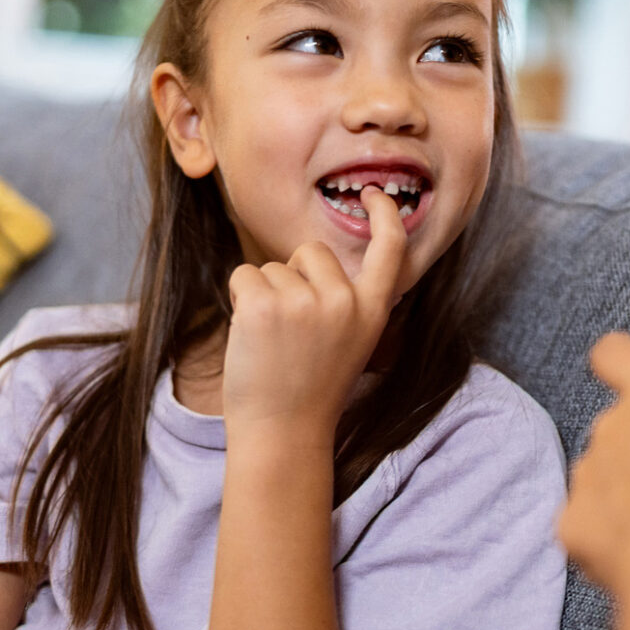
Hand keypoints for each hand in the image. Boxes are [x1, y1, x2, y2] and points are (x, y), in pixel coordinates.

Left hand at [222, 186, 406, 438]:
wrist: (282, 434)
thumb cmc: (309, 390)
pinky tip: (250, 336)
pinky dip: (238, 300)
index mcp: (372, 311)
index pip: (391, 248)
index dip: (385, 215)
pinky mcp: (264, 305)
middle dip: (295, 277)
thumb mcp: (350, 343)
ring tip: (272, 342)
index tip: (375, 194)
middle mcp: (344, 301)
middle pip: (312, 252)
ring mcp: (304, 302)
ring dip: (264, 295)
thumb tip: (318, 259)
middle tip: (292, 330)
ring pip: (273, 267)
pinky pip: (244, 275)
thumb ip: (346, 303)